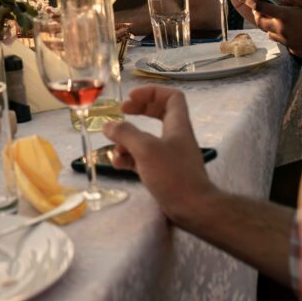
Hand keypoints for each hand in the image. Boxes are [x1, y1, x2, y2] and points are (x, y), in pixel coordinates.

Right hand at [102, 86, 217, 227]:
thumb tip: (109, 125)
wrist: (193, 208)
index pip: (172, 96)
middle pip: (158, 113)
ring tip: (115, 147)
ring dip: (128, 139)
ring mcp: (169, 155)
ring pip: (147, 138)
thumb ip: (125, 134)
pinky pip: (142, 158)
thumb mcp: (146, 149)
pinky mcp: (163, 172)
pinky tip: (117, 163)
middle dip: (138, 110)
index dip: (151, 92)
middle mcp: (174, 136)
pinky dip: (129, 157)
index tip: (131, 98)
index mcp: (177, 125)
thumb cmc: (173, 174)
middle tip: (121, 112)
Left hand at [245, 0, 301, 66]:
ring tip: (279, 18)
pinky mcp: (292, 49)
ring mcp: (286, 42)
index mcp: (284, 16)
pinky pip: (281, 40)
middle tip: (261, 8)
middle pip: (260, 21)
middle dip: (258, 14)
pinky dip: (282, 34)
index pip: (260, 7)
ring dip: (270, 25)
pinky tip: (295, 30)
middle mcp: (281, 30)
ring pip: (269, 32)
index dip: (251, 0)